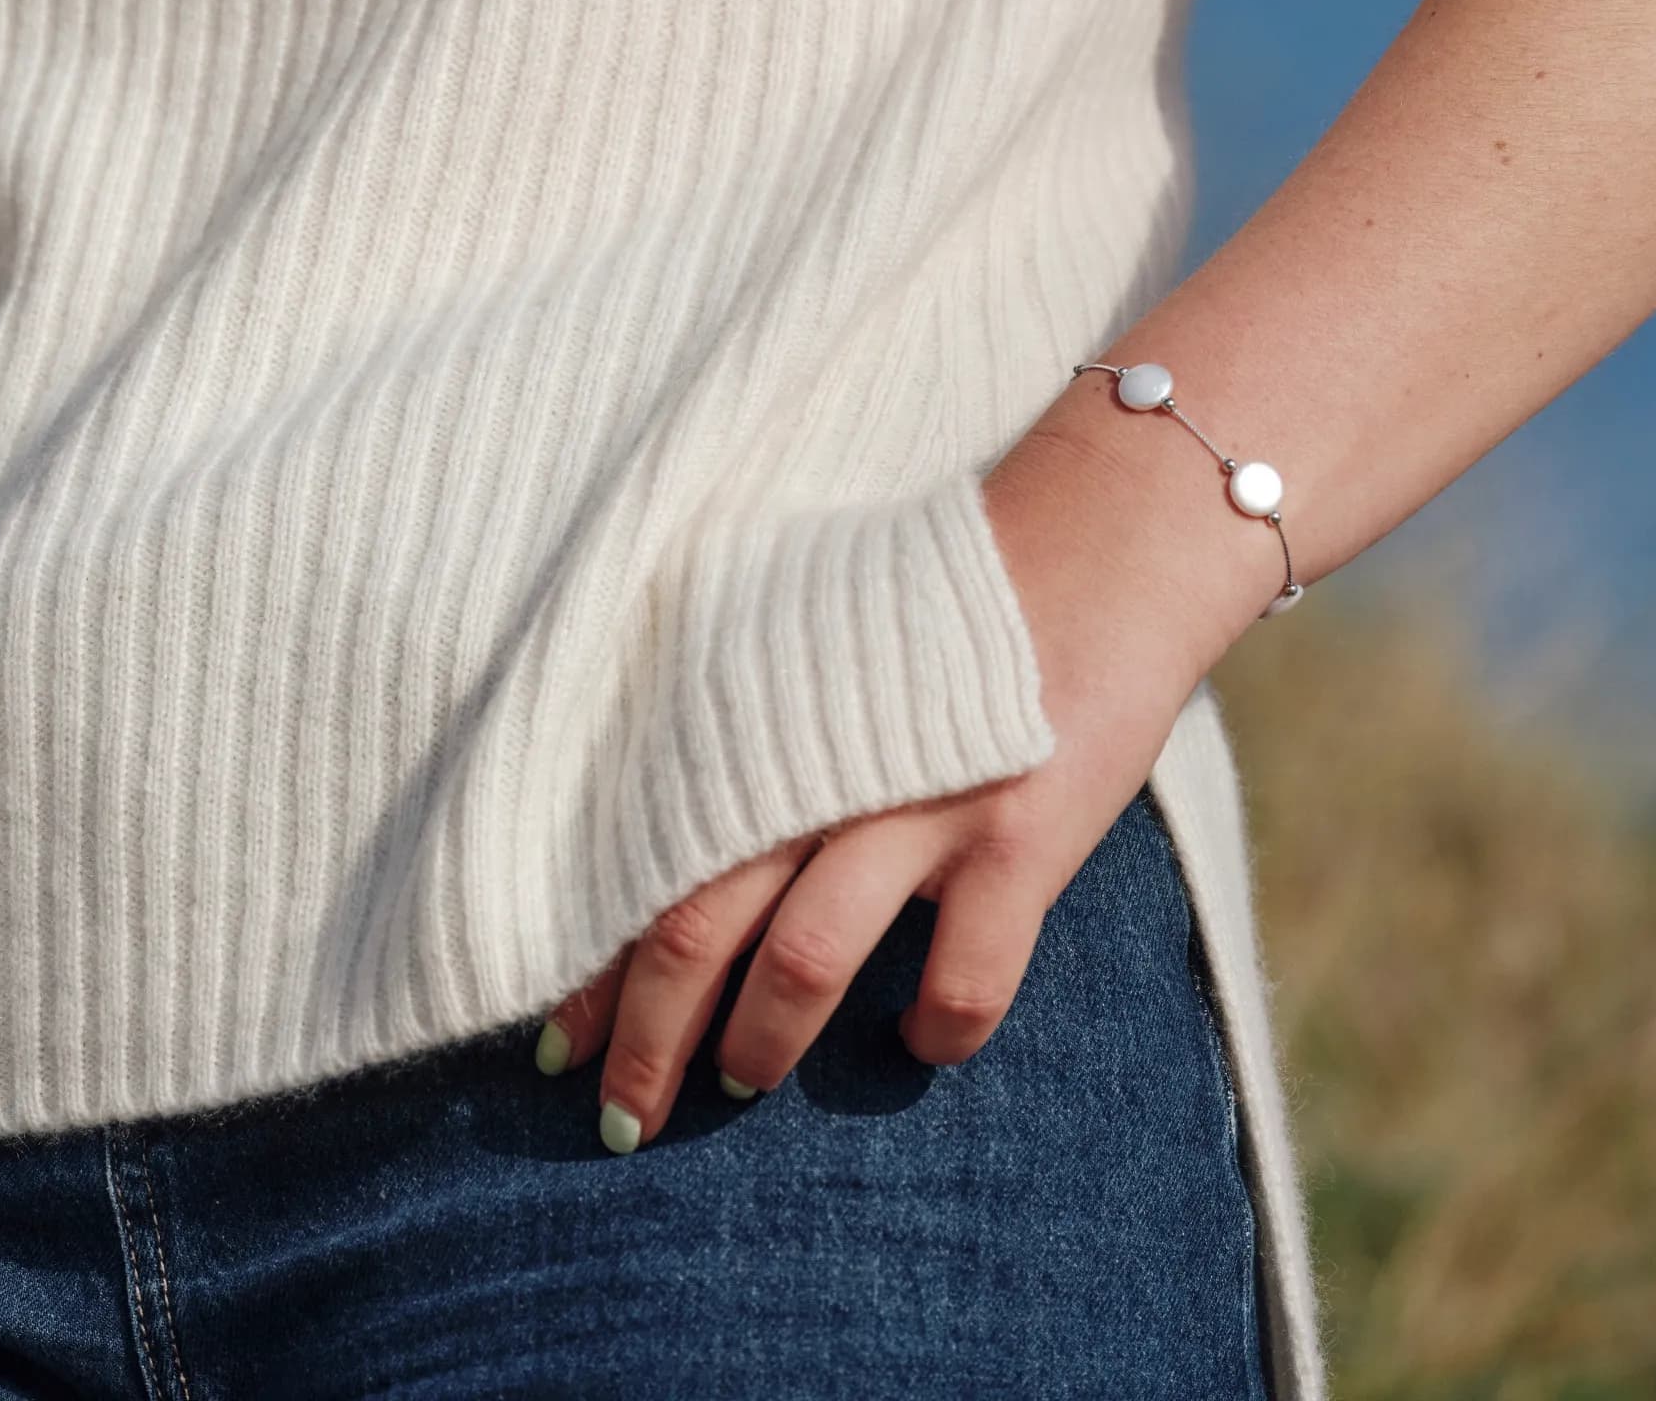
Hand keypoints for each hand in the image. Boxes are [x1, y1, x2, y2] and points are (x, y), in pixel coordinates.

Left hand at [535, 425, 1229, 1151]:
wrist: (1102, 536)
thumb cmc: (940, 594)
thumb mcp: (813, 634)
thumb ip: (749, 725)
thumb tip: (667, 841)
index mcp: (759, 712)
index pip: (644, 857)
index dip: (594, 965)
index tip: (553, 1042)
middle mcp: (821, 761)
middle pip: (697, 924)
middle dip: (648, 1041)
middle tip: (625, 1120)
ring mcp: (922, 802)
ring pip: (802, 962)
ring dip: (762, 1042)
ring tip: (744, 1075)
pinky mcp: (1022, 838)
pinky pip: (963, 982)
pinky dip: (934, 1033)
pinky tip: (921, 1041)